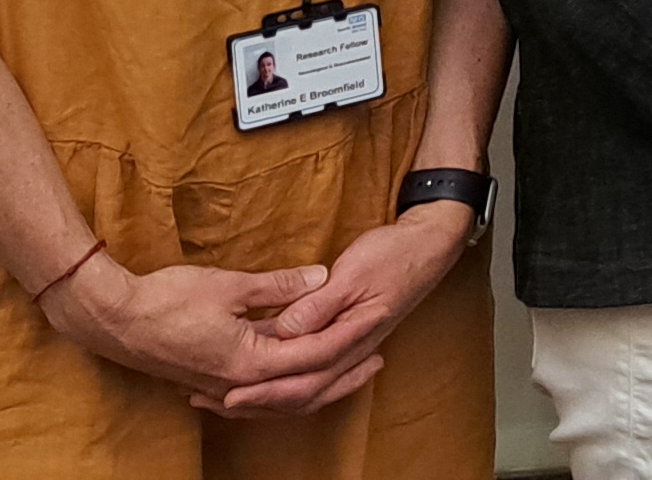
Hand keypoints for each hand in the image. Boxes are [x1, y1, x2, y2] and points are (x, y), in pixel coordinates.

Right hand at [39, 251, 354, 399]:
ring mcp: (223, 386)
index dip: (348, 337)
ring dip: (316, 385)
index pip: (314, 354)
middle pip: (305, 387)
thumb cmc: (166, 300)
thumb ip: (277, 286)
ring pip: (282, 397)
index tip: (375, 323)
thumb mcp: (227, 285)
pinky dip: (283, 390)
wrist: (113, 320)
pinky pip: (259, 395)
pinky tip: (292, 379)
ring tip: (345, 371)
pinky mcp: (210, 381)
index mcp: (249, 361)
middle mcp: (240, 383)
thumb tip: (320, 277)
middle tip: (377, 361)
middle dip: (343, 374)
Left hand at [189, 203, 475, 416]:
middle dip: (262, 400)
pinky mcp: (352, 341)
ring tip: (240, 399)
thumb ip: (318, 305)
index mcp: (352, 335)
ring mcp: (354, 348)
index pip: (305, 374)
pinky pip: (320, 376)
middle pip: (305, 391)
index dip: (265, 386)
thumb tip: (285, 330)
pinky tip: (274, 379)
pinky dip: (293, 384)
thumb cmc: (393, 255)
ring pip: (313, 389)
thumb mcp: (352, 273)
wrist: (429, 248)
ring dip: (275, 398)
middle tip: (222, 402)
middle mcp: (353, 350)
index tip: (230, 392)